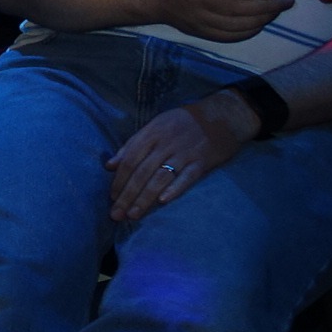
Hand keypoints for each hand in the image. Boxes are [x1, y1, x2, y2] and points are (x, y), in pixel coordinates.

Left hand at [105, 92, 258, 220]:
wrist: (222, 116)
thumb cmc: (182, 123)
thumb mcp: (155, 126)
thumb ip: (132, 145)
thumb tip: (109, 166)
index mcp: (152, 133)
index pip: (130, 159)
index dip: (119, 180)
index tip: (111, 197)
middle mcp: (166, 143)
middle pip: (142, 172)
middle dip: (127, 195)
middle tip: (116, 214)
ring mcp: (185, 153)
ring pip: (160, 178)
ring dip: (145, 198)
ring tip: (133, 214)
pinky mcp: (202, 161)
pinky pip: (187, 177)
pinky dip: (174, 189)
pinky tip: (162, 202)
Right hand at [152, 0, 294, 41]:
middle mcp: (195, 0)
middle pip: (236, 9)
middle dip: (267, 7)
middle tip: (287, 2)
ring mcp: (197, 19)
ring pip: (235, 25)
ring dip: (262, 20)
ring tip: (276, 12)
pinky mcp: (199, 32)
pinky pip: (228, 36)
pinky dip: (248, 32)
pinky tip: (260, 24)